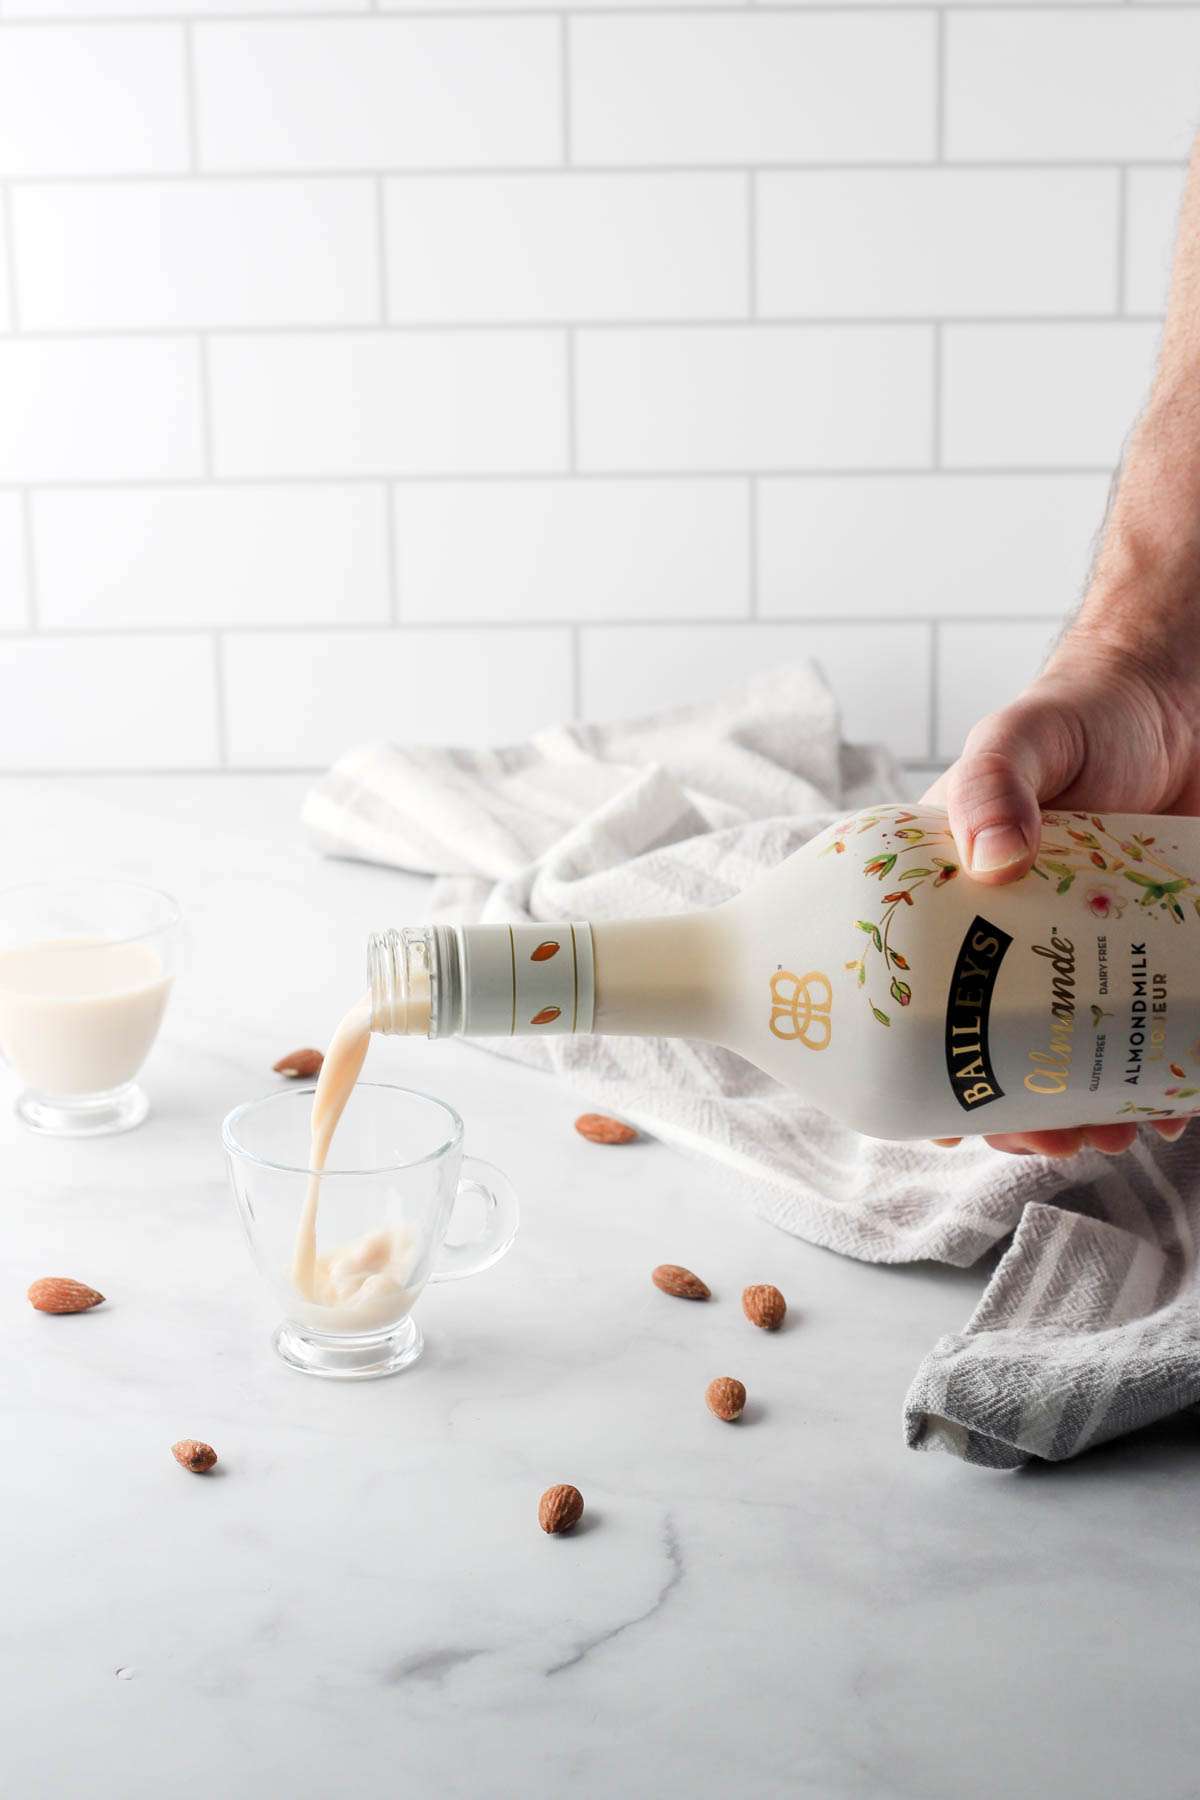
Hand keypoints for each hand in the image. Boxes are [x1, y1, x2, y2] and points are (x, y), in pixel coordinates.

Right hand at [924, 630, 1198, 1157]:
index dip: (928, 1070)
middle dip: (1021, 1112)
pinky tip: (1173, 1100)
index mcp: (957, 906)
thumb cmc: (1080, 712)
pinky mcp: (1159, 953)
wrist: (1181, 696)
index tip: (950, 1121)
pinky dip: (1162, 1077)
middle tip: (1048, 1138)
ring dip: (1090, 1111)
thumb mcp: (1019, 738)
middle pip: (1003, 1051)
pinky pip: (1154, 1032)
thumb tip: (992, 857)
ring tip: (1114, 1132)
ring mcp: (1090, 953)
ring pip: (1080, 1058)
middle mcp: (1017, 942)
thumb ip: (992, 782)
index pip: (922, 1001)